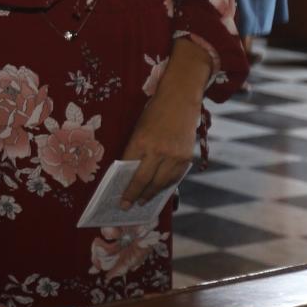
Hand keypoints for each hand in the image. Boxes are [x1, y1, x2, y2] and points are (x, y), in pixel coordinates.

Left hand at [119, 87, 198, 207]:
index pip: (129, 170)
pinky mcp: (186, 157)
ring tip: (143, 201)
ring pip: (161, 183)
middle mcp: (158, 151)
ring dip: (152, 194)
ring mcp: (174, 156)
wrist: (180, 99)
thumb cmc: (154, 112)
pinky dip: (166, 185)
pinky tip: (159, 190)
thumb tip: (129, 172)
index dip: (125, 187)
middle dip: (135, 196)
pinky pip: (175, 177)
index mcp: (140, 142)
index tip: (120, 199)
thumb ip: (135, 150)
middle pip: (145, 181)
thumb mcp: (138, 129)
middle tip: (128, 207)